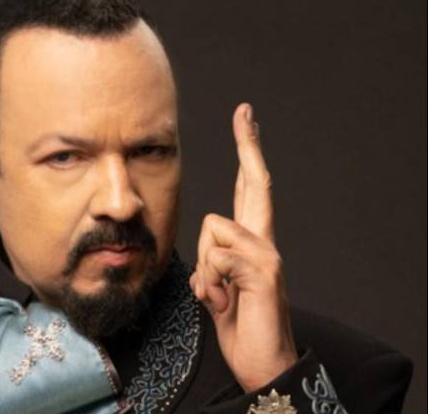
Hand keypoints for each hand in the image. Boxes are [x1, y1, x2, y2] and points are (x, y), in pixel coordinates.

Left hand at [189, 103, 297, 391]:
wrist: (261, 363)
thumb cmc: (239, 325)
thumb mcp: (218, 288)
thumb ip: (215, 262)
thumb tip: (209, 247)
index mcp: (251, 243)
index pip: (249, 190)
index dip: (247, 154)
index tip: (245, 121)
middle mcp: (264, 241)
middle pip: (255, 184)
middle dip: (248, 145)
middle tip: (244, 111)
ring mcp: (268, 254)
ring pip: (213, 229)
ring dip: (204, 269)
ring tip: (220, 296)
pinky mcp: (264, 270)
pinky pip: (216, 258)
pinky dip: (210, 286)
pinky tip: (225, 303)